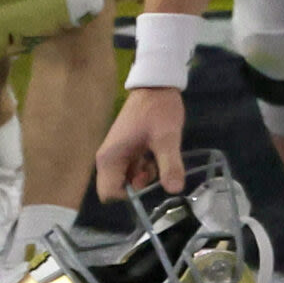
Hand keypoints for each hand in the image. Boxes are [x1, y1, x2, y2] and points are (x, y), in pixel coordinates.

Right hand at [97, 87, 186, 201]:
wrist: (157, 86)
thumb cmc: (158, 110)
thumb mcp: (167, 138)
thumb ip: (170, 164)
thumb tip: (174, 190)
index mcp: (110, 159)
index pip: (109, 193)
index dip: (129, 196)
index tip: (150, 186)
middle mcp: (109, 159)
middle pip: (120, 187)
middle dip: (140, 185)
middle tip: (158, 170)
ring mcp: (118, 154)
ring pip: (130, 178)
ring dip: (146, 175)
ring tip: (161, 159)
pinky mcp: (128, 149)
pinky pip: (135, 167)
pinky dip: (148, 166)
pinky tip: (160, 154)